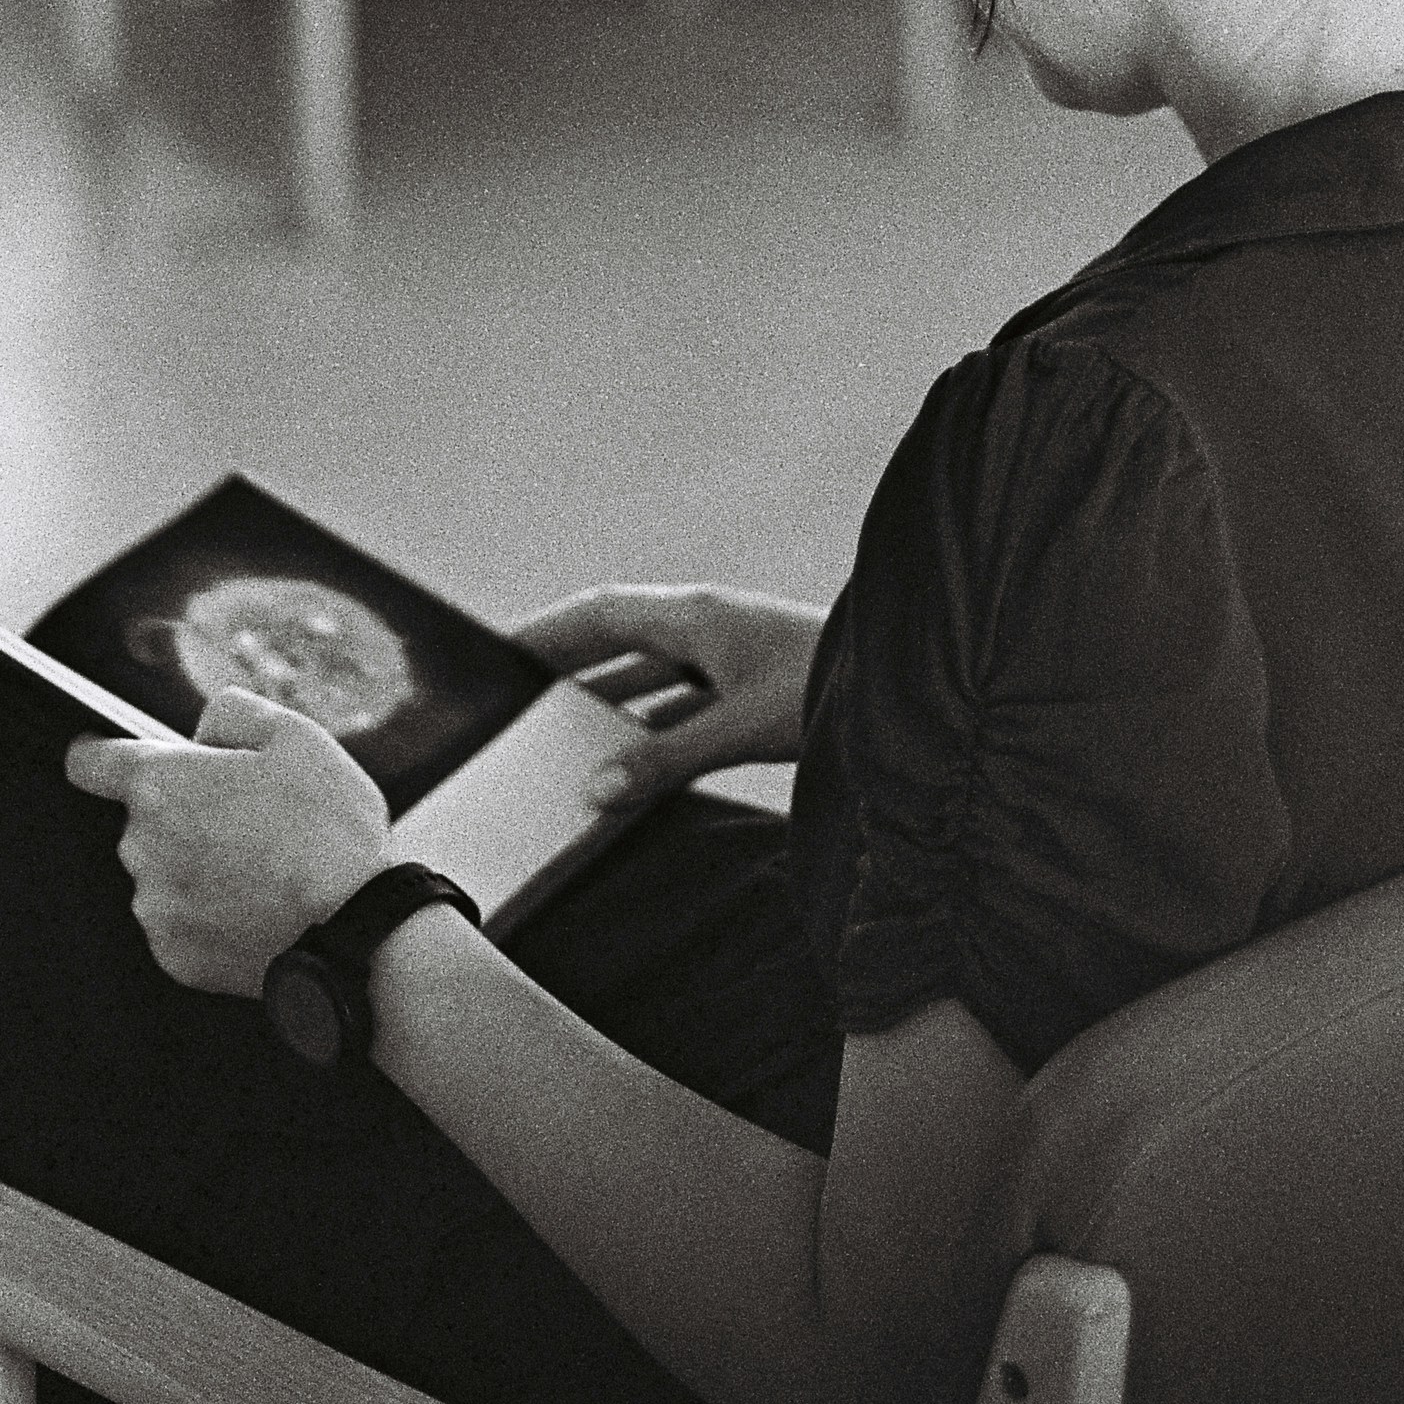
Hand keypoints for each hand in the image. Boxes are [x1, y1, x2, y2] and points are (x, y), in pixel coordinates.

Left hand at [65, 690, 390, 994]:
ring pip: (163, 870)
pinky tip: (256, 902)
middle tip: (250, 816)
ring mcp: (155, 909)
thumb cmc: (326, 828)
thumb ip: (230, 712)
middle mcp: (142, 849)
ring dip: (197, 863)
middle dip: (185, 810)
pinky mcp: (172, 957)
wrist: (353, 928)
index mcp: (163, 786)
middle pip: (145, 818)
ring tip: (263, 865)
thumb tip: (202, 731)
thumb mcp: (294, 733)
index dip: (97, 754)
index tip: (103, 756)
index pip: (90, 762)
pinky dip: (208, 910)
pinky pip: (179, 919)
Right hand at [518, 585, 826, 819]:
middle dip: (571, 666)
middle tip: (520, 698)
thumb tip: (595, 791)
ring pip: (654, 673)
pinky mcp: (754, 684)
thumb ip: (665, 759)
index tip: (499, 651)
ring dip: (613, 702)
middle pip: (620, 639)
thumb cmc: (830, 687)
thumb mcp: (739, 728)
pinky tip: (638, 760)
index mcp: (695, 616)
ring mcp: (733, 652)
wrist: (904, 689)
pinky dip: (654, 724)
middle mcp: (708, 625)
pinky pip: (685, 699)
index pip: (600, 612)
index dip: (548, 630)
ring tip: (565, 737)